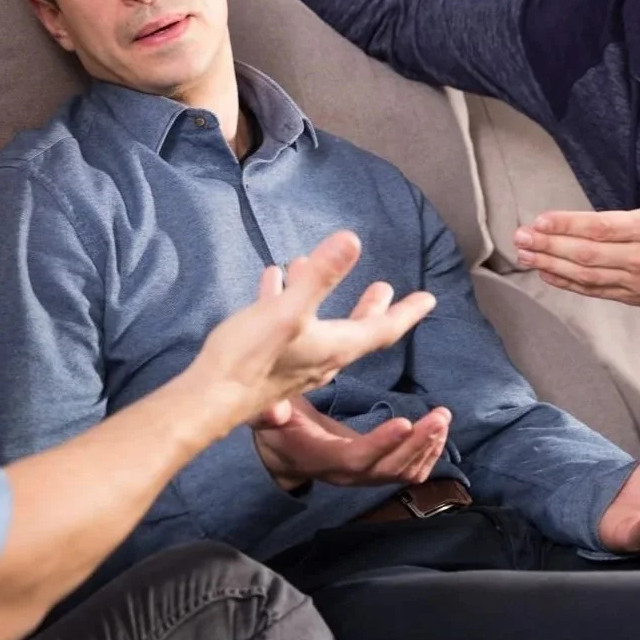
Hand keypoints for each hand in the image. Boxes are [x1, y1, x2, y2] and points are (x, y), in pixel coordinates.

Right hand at [192, 232, 436, 423]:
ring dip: (323, 298)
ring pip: (319, 326)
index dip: (408, 312)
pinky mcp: (271, 365)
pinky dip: (285, 301)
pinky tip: (270, 281)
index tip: (430, 299)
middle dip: (371, 306)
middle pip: (357, 330)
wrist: (209, 400)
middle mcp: (323, 358)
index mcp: (336, 346)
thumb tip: (352, 239)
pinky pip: (286, 326)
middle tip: (385, 287)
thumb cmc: (251, 357)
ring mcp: (297, 364)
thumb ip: (321, 277)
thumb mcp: (289, 310)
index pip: (383, 329)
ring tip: (312, 267)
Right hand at [253, 395, 451, 491]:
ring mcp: (364, 476)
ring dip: (428, 446)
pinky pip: (408, 471)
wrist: (284, 451)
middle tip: (439, 415)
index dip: (381, 444)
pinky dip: (428, 452)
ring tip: (442, 416)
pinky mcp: (377, 471)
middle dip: (418, 443)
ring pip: (403, 472)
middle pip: (388, 469)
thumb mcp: (265, 418)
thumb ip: (268, 413)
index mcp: (320, 458)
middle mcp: (346, 474)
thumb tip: (275, 410)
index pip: (355, 458)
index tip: (405, 421)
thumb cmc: (277, 429)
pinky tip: (437, 429)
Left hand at [513, 119, 639, 307]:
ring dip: (552, 264)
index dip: (569, 224)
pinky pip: (595, 291)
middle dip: (550, 244)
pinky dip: (568, 284)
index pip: (604, 227)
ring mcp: (638, 281)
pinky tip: (546, 272)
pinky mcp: (635, 297)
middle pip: (588, 254)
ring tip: (525, 253)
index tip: (540, 219)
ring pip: (587, 275)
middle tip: (520, 236)